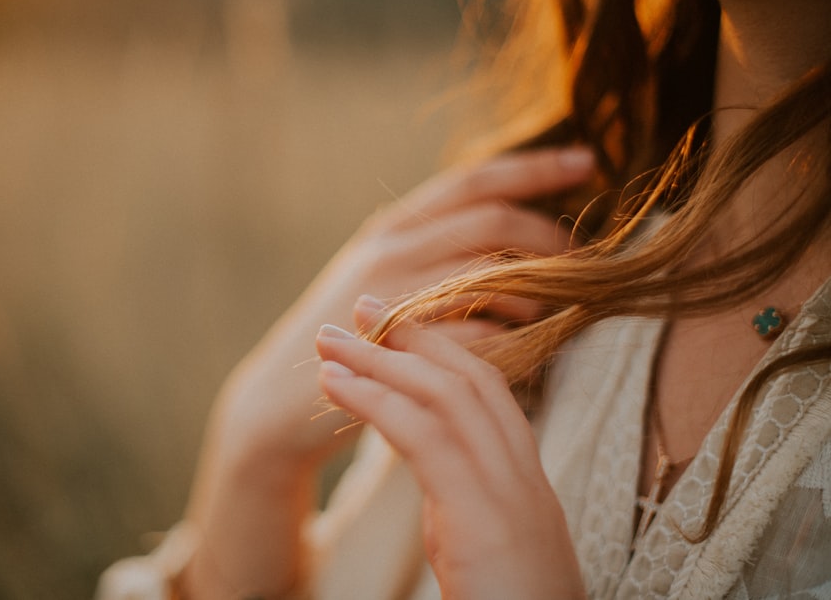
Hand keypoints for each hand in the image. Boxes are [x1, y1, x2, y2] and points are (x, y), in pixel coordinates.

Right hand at [214, 146, 595, 470]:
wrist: (278, 399)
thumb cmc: (345, 337)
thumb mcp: (379, 277)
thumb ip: (431, 252)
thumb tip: (509, 238)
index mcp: (393, 226)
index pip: (473, 179)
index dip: (533, 167)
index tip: (586, 160)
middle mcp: (391, 248)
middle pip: (491, 221)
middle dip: (547, 234)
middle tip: (582, 258)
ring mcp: (391, 294)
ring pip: (487, 274)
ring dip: (533, 292)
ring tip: (548, 311)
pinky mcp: (394, 345)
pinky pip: (474, 334)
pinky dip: (508, 338)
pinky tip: (521, 347)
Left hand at [316, 296, 584, 599]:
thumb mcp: (487, 550)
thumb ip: (468, 510)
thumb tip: (438, 490)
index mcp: (528, 485)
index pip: (489, 395)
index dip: (442, 350)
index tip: (396, 325)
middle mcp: (526, 479)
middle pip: (471, 380)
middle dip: (414, 336)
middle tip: (361, 308)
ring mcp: (513, 495)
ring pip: (448, 397)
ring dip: (383, 361)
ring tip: (330, 342)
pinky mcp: (487, 519)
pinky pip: (427, 439)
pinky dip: (377, 401)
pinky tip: (336, 385)